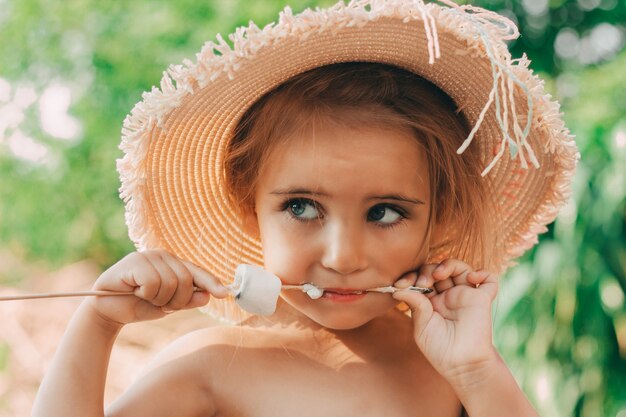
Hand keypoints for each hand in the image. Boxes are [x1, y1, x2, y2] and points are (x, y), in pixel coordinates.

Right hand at [88, 250, 228, 326]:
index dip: (211, 282)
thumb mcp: (168, 305)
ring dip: (158, 299)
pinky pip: (153, 283)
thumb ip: (187, 300)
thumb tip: (208, 296)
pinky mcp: (134, 261)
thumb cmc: (139, 305)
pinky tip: (134, 291)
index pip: (197, 271)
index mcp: (173, 264)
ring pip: (170, 283)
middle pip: (185, 280)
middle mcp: (163, 255)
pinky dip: (145, 294)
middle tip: (157, 302)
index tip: (224, 293)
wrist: (108, 311)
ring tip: (143, 296)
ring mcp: (148, 256)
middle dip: (175, 300)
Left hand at [392, 259, 498, 382]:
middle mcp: (448, 296)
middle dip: (427, 270)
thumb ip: (414, 304)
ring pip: (460, 268)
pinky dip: (483, 273)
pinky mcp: (482, 299)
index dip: (412, 276)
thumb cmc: (439, 349)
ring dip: (449, 265)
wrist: (461, 365)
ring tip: (440, 275)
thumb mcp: (421, 326)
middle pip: (438, 269)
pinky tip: (471, 278)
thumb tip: (398, 288)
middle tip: (422, 283)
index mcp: (430, 301)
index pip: (421, 278)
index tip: (401, 284)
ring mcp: (465, 296)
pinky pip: (489, 279)